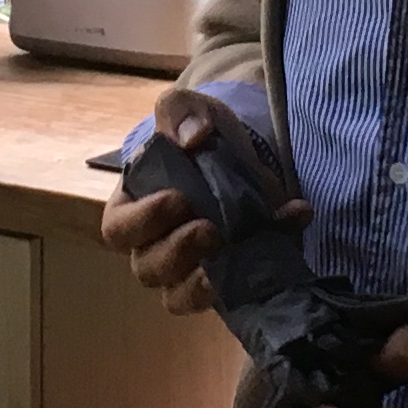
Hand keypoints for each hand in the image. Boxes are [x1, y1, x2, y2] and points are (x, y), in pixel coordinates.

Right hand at [97, 85, 297, 321]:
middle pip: (148, 269)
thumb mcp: (188, 110)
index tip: (178, 199)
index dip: (143, 222)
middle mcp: (153, 246)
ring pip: (180, 297)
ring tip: (234, 256)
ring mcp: (190, 270)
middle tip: (210, 230)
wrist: (246, 150)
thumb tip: (192, 137)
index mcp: (131, 208)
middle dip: (177, 254)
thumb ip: (179, 112)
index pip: (118, 229)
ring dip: (204, 285)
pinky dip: (260, 270)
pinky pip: (231, 294)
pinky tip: (289, 226)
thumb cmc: (200, 135)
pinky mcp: (229, 278)